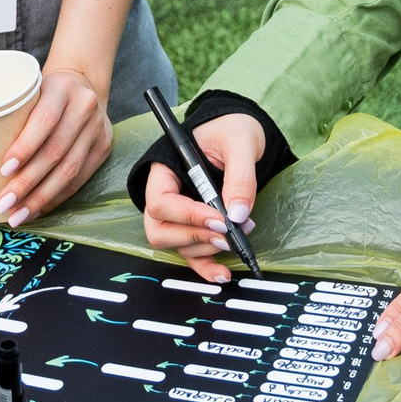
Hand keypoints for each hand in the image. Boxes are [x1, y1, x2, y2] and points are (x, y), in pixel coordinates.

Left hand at [0, 66, 111, 225]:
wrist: (82, 80)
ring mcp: (96, 129)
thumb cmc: (40, 89)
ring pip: (69, 170)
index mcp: (60, 89)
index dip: (24, 147)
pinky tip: (39, 209)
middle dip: (28, 183)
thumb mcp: (18, 88)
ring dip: (41, 197)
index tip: (2, 170)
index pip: (44, 120)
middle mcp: (83, 108)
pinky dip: (57, 197)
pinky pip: (80, 178)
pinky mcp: (102, 147)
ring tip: (17, 215)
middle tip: (3, 203)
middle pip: (55, 152)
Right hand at [140, 112, 264, 284]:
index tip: (219, 218)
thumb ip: (240, 175)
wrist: (240, 132)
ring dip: (208, 247)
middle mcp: (166, 194)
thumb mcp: (240, 142)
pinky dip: (206, 267)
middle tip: (227, 233)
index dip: (186, 215)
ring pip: (177, 245)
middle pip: (159, 229)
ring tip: (241, 233)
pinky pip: (192, 254)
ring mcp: (179, 214)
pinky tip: (223, 273)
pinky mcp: (195, 227)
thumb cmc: (232, 129)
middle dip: (194, 236)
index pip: (159, 201)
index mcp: (165, 168)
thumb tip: (238, 214)